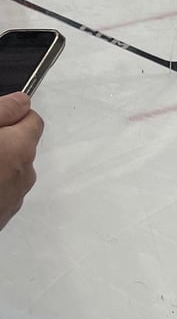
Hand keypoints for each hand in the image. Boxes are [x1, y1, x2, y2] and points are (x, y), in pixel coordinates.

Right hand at [0, 93, 42, 232]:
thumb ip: (2, 111)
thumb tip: (21, 102)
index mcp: (20, 148)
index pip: (32, 120)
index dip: (12, 115)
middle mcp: (23, 175)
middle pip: (20, 147)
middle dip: (0, 142)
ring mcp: (12, 199)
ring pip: (8, 171)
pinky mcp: (0, 216)